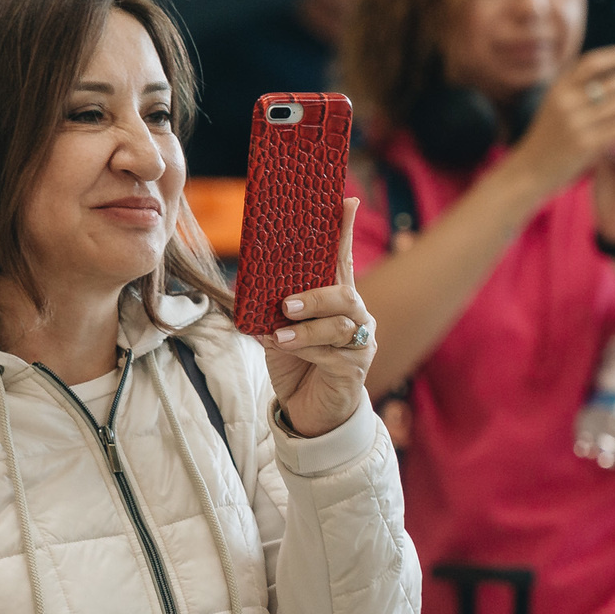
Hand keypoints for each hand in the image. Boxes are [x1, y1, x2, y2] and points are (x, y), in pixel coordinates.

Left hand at [268, 196, 376, 437]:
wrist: (309, 412)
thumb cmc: (296, 365)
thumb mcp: (278, 332)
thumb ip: (272, 311)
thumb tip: (253, 293)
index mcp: (336, 299)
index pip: (342, 259)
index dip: (344, 231)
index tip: (346, 201)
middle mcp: (355, 317)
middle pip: (345, 294)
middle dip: (315, 296)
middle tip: (285, 304)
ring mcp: (360, 343)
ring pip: (340, 326)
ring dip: (306, 329)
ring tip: (278, 335)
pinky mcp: (356, 369)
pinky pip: (335, 355)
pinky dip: (307, 352)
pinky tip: (285, 351)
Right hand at [504, 47, 614, 201]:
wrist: (527, 172)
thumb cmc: (547, 142)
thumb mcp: (554, 110)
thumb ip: (574, 93)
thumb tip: (603, 77)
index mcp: (558, 88)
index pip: (591, 63)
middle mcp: (565, 101)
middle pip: (611, 82)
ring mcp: (574, 122)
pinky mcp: (584, 144)